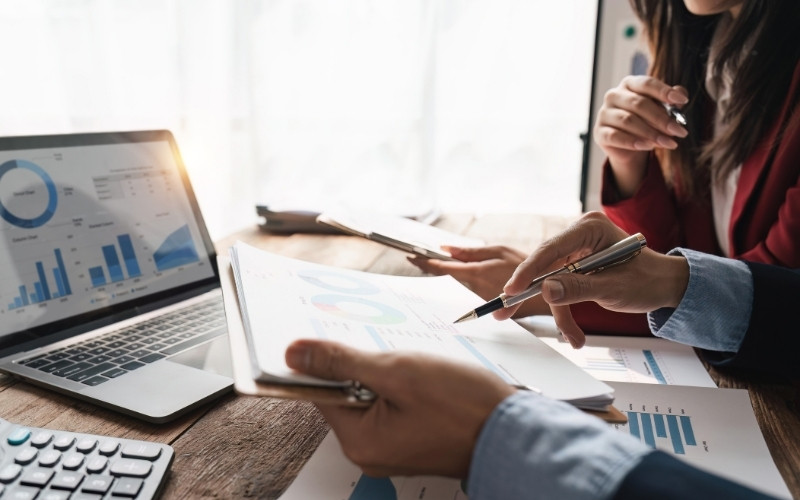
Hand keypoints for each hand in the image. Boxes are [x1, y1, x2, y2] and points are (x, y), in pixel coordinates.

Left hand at [285, 339, 514, 477]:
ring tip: (416, 368)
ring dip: (386, 375)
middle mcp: (370, 452)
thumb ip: (343, 362)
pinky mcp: (409, 442)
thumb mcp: (398, 372)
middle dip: (364, 366)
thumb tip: (296, 355)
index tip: (337, 338)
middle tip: (391, 352)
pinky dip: (401, 389)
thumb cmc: (464, 406)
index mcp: (359, 440)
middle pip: (345, 395)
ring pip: (371, 398)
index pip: (321, 392)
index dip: (327, 361)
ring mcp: (391, 450)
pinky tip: (424, 379)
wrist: (515, 433)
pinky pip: (391, 408)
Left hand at [408, 246, 549, 316]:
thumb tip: (446, 250)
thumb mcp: (497, 251)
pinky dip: (461, 278)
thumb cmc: (523, 266)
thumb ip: (470, 252)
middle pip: (447, 276)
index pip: (443, 269)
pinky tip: (455, 270)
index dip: (425, 263)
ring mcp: (478, 297)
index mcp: (475, 273)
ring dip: (446, 271)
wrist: (544, 290)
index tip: (411, 256)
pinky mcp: (485, 302)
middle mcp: (474, 288)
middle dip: (431, 267)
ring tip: (428, 260)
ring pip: (458, 281)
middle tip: (414, 257)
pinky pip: (468, 287)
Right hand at [494, 212, 688, 347]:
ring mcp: (577, 251)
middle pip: (543, 265)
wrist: (667, 285)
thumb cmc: (648, 280)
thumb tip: (545, 291)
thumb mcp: (614, 288)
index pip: (550, 248)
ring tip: (571, 338)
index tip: (511, 290)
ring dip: (559, 313)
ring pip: (551, 282)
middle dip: (528, 293)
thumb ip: (578, 288)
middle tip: (503, 311)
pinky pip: (562, 289)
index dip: (528, 270)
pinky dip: (567, 312)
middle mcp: (579, 236)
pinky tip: (575, 335)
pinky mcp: (577, 267)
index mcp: (589, 228)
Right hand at [594, 75, 688, 196]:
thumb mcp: (662, 110)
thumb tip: (681, 93)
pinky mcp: (599, 132)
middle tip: (679, 131)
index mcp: (629, 84)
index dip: (664, 91)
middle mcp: (613, 95)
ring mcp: (604, 114)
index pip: (646, 84)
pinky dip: (634, 142)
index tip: (683, 100)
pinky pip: (616, 136)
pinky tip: (649, 146)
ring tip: (669, 143)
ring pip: (628, 121)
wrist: (629, 146)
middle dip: (662, 119)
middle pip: (639, 104)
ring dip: (651, 133)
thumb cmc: (647, 121)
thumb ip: (671, 101)